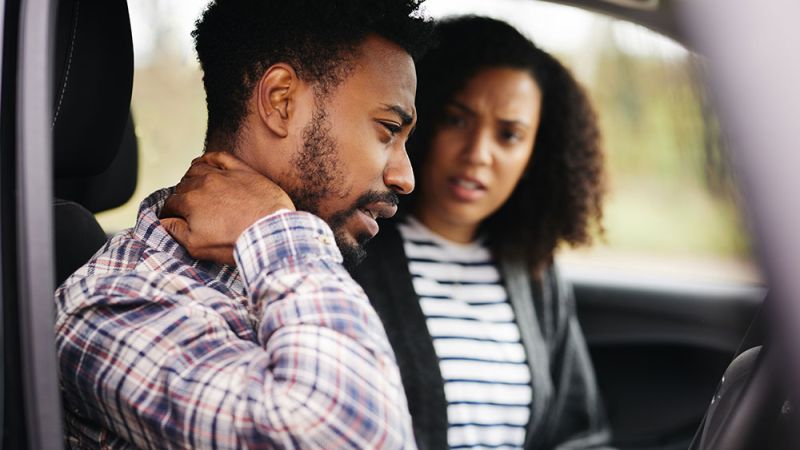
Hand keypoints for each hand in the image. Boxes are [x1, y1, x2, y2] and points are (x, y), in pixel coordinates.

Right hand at [160, 151, 294, 265]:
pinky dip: (208, 158)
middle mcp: (204, 183)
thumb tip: (163, 222)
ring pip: (197, 169)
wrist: (269, 233)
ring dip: (191, 177)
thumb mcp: (197, 246)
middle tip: (187, 207)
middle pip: (183, 186)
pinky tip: (205, 163)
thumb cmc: (235, 242)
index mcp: (190, 202)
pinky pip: (219, 156)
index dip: (169, 213)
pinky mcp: (242, 171)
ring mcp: (223, 175)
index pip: (170, 204)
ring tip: (193, 186)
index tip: (172, 219)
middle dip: (181, 197)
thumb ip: (176, 231)